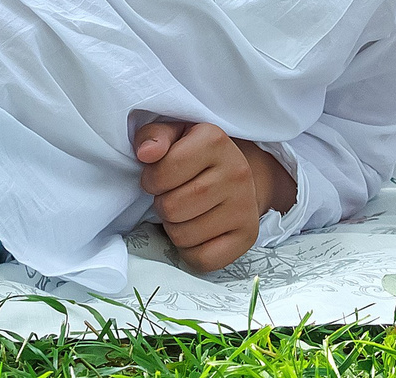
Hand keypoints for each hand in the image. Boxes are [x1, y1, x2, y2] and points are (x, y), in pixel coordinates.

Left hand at [133, 120, 294, 272]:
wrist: (239, 175)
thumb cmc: (196, 156)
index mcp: (215, 140)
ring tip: (186, 213)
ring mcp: (245, 206)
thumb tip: (146, 153)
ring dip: (174, 228)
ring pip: (183, 236)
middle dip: (162, 206)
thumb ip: (154, 135)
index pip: (163, 172)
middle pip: (172, 208)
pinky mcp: (248, 236)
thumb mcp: (174, 135)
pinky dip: (191, 252)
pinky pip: (203, 259)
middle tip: (174, 197)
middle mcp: (236, 172)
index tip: (158, 178)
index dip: (151, 180)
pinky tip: (197, 232)